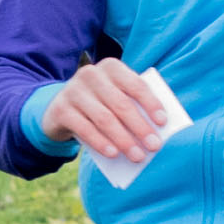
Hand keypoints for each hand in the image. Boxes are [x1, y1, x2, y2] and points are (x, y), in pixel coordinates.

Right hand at [46, 60, 181, 175]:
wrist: (61, 109)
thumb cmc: (100, 104)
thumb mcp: (115, 98)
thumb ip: (133, 106)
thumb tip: (154, 130)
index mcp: (111, 67)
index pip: (136, 84)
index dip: (150, 103)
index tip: (163, 122)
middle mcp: (91, 74)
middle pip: (121, 104)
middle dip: (140, 127)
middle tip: (154, 146)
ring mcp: (73, 91)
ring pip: (104, 118)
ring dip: (123, 140)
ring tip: (138, 156)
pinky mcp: (61, 109)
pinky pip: (85, 129)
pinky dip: (101, 142)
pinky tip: (114, 154)